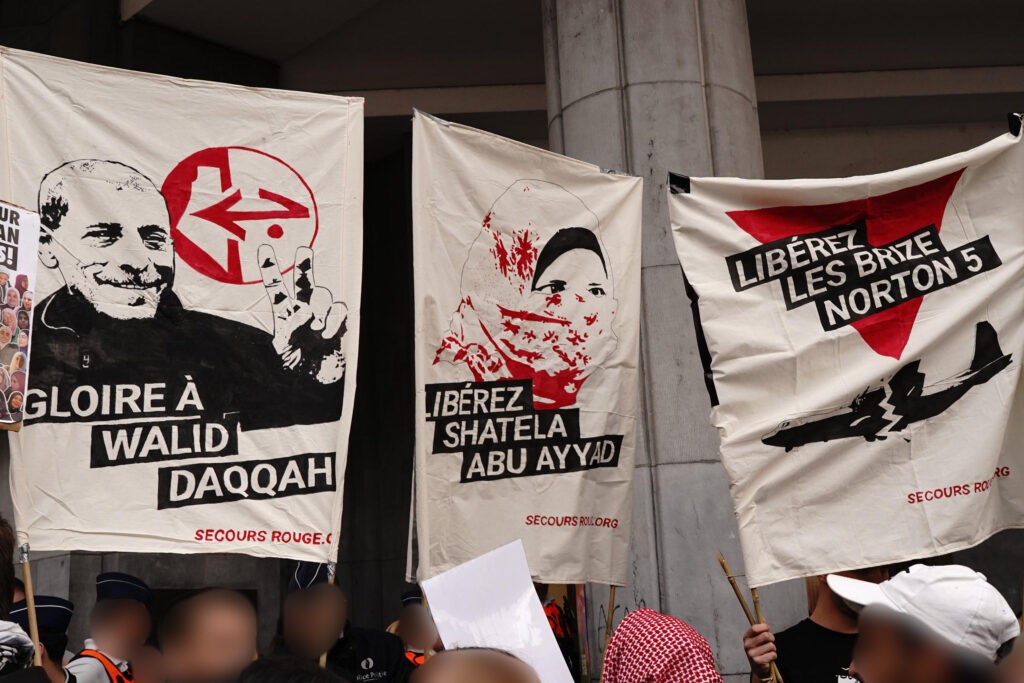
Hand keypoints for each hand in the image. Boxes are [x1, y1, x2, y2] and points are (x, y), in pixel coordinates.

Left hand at [259, 245, 346, 383]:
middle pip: (303, 281)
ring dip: (320, 308)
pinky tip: (327, 334)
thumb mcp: (282, 348)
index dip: (271, 268)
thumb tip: (305, 310)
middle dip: (304, 263)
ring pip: (323, 294)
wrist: (315, 380)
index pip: (276, 287)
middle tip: (304, 248)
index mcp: (283, 314)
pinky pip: (339, 309)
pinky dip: (333, 320)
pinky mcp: (338, 323)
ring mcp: (321, 315)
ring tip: (317, 329)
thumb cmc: (295, 366)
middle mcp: (303, 310)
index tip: (265, 249)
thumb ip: (289, 327)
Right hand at [744, 623, 776, 677]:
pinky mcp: (758, 661)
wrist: (757, 667)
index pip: (754, 628)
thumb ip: (760, 628)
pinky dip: (774, 656)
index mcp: (746, 637)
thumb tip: (762, 618)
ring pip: (771, 646)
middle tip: (771, 641)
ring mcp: (751, 654)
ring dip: (773, 649)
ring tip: (769, 651)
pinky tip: (769, 658)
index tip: (768, 628)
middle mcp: (747, 645)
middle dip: (772, 638)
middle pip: (765, 636)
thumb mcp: (758, 638)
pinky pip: (773, 654)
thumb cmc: (759, 650)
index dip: (764, 627)